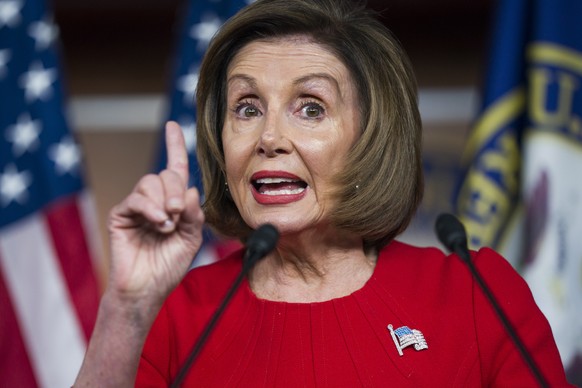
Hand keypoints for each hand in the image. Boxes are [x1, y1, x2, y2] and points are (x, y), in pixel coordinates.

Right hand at [107, 121, 204, 307]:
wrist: (148, 289)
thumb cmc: (169, 266)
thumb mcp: (192, 239)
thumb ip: (195, 215)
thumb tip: (191, 189)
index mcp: (174, 203)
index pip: (175, 168)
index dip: (174, 146)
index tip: (172, 125)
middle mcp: (155, 200)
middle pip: (166, 174)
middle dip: (175, 192)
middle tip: (178, 215)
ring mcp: (137, 206)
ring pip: (150, 181)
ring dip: (164, 201)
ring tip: (167, 225)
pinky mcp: (121, 214)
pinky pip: (136, 198)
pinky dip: (150, 209)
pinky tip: (158, 223)